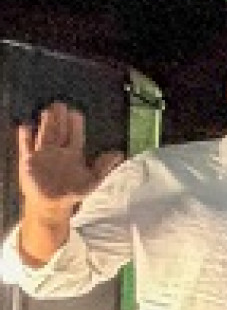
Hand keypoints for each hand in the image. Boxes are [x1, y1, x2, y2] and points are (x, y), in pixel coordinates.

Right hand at [16, 103, 122, 218]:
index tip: (76, 112)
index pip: (75, 135)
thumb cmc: (73, 192)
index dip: (75, 124)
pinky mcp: (29, 161)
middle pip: (59, 130)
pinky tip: (24, 127)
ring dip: (46, 123)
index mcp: (73, 154)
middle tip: (60, 104)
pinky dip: (25, 138)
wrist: (53, 204)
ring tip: (47, 111)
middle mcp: (58, 151)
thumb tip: (119, 153)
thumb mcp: (93, 180)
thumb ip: (105, 167)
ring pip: (45, 135)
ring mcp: (43, 155)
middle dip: (60, 118)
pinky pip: (25, 147)